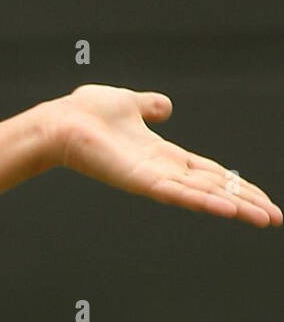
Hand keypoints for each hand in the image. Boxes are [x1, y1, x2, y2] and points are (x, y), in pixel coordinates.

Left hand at [46, 84, 280, 226]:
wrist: (59, 121)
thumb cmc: (86, 113)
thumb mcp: (129, 102)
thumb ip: (149, 106)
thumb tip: (165, 106)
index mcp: (163, 154)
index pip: (209, 172)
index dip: (237, 183)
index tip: (264, 197)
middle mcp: (162, 170)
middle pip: (213, 188)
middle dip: (246, 201)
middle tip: (277, 218)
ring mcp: (152, 178)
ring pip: (202, 196)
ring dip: (235, 207)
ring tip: (265, 219)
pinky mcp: (140, 181)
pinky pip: (177, 194)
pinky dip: (203, 202)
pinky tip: (228, 209)